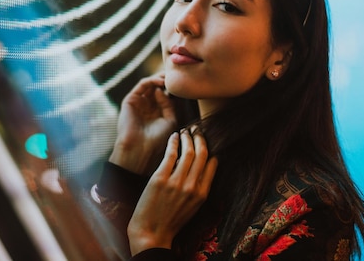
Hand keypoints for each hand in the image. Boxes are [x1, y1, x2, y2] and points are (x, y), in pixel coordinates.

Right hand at [109, 73, 176, 174]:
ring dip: (160, 77)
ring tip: (170, 77)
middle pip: (158, 86)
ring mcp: (139, 102)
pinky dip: (152, 80)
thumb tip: (161, 89)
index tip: (184, 81)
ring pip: (150, 83)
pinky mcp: (130, 99)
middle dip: (167, 79)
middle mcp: (147, 105)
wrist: (141, 149)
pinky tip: (161, 82)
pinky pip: (142, 85)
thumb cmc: (157, 139)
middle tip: (176, 74)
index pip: (165, 93)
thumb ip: (168, 103)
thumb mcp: (169, 119)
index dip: (173, 86)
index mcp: (157, 111)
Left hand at [127, 129, 217, 254]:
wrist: (151, 233)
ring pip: (187, 151)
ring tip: (185, 132)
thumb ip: (199, 187)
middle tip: (197, 130)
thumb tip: (200, 166)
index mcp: (202, 194)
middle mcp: (192, 187)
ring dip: (187, 138)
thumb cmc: (171, 220)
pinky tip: (173, 136)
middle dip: (200, 138)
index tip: (205, 141)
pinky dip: (173, 142)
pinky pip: (170, 154)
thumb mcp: (193, 206)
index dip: (210, 149)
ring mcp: (176, 182)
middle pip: (202, 154)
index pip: (212, 164)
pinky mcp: (160, 179)